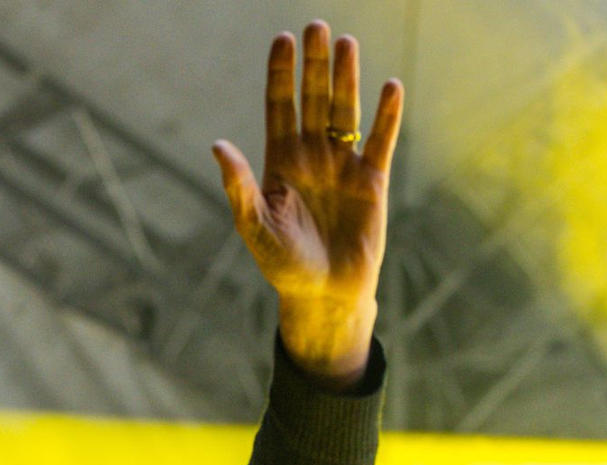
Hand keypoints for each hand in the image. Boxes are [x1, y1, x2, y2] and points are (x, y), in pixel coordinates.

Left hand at [212, 21, 403, 383]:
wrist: (324, 296)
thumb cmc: (284, 266)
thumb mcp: (256, 227)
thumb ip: (238, 187)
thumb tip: (217, 146)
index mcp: (281, 163)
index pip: (279, 108)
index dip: (280, 76)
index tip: (281, 41)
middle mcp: (312, 157)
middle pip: (313, 100)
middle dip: (314, 65)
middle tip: (316, 27)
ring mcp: (344, 166)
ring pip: (346, 112)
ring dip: (347, 79)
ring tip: (347, 43)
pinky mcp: (372, 182)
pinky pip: (381, 141)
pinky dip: (387, 116)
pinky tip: (389, 87)